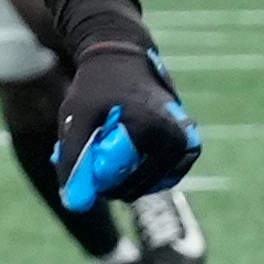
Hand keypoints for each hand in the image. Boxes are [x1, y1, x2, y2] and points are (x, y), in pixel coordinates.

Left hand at [54, 41, 201, 210]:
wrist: (121, 59)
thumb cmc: (95, 88)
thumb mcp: (75, 119)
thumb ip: (75, 159)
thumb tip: (75, 204)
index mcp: (150, 129)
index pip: (124, 180)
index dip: (101, 181)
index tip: (87, 166)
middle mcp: (176, 136)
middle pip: (142, 184)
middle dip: (115, 182)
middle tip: (97, 166)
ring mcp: (186, 141)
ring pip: (155, 182)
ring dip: (131, 179)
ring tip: (110, 159)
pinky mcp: (189, 144)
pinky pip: (167, 174)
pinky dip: (146, 174)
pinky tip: (127, 161)